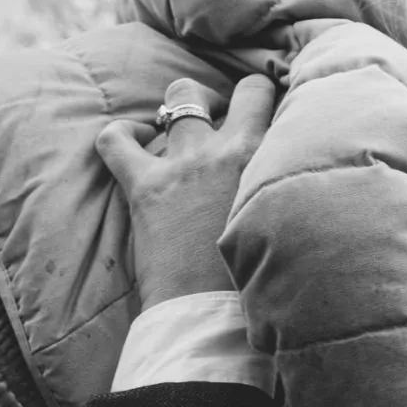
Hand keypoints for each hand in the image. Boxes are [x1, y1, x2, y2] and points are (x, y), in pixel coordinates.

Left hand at [96, 75, 277, 310]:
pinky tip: (133, 139)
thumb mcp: (285, 215)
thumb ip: (284, 180)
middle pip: (228, 92)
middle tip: (221, 124)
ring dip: (180, 110)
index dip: (259, 98)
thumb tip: (291, 165)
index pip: (263, 94)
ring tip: (179, 132)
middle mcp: (225, 150)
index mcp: (265, 157)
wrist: (216, 314)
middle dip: (222, 99)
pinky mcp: (145, 187)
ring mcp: (183, 165)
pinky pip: (115, 141)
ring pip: (179, 100)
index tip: (256, 113)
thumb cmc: (260, 275)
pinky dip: (121, 135)